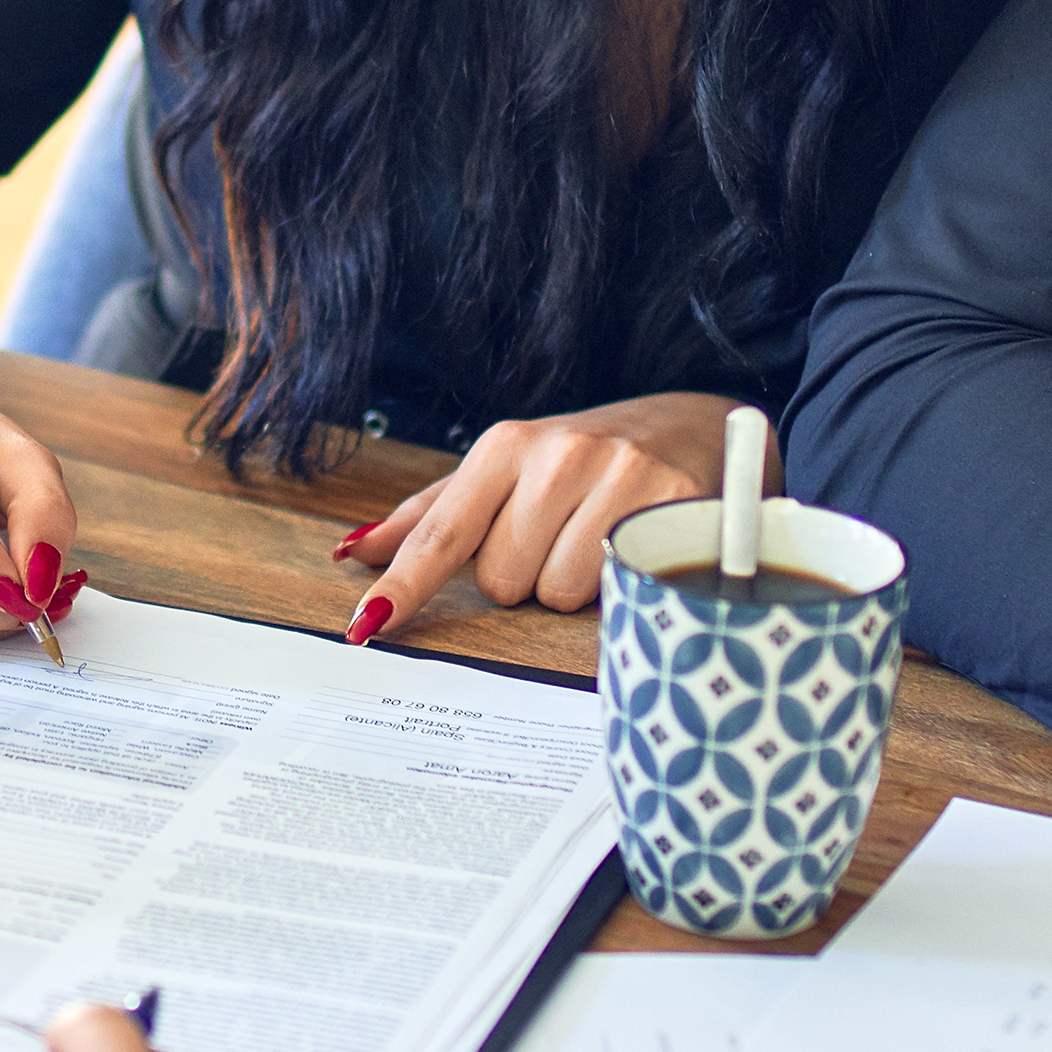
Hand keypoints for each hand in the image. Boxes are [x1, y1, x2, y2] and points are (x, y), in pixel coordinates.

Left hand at [334, 391, 749, 642]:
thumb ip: (433, 516)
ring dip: (572, 584)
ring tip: (598, 541)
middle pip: (501, 579)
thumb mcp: (508, 471)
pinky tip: (631, 548)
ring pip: (556, 593)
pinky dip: (615, 585)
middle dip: (525, 574)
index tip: (367, 624)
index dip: (403, 585)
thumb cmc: (586, 461)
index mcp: (506, 445)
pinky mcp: (669, 503)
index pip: (442, 533)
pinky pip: (612, 591)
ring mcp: (617, 476)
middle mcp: (559, 454)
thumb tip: (354, 553)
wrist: (697, 428)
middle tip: (561, 535)